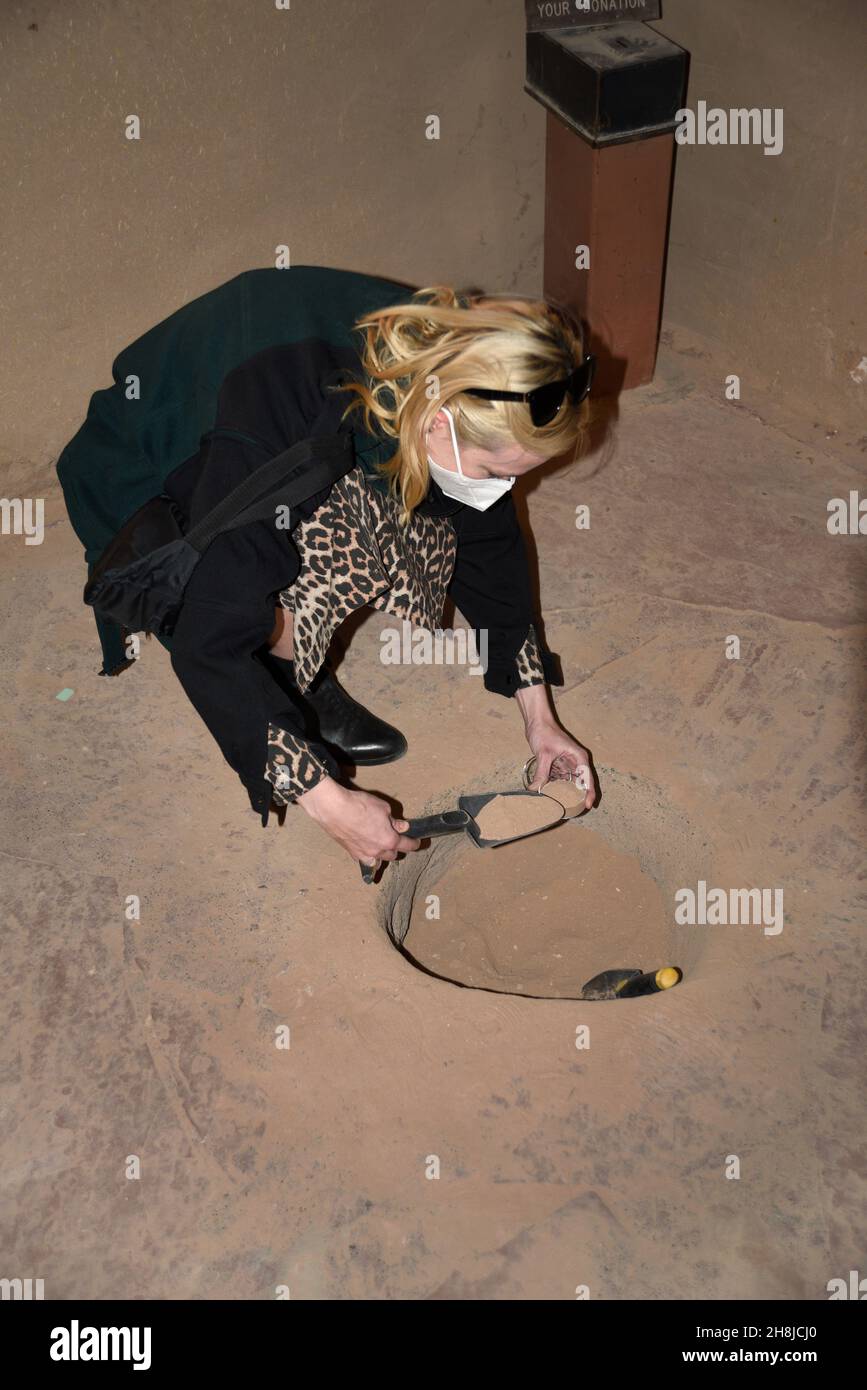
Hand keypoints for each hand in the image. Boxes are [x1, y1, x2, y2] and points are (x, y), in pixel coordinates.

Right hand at [298, 777, 420, 866]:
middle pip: (392, 855)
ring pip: (378, 861)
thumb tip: (401, 826)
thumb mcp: (383, 808)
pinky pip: (363, 859)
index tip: (417, 842)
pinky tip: (366, 849)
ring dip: (382, 855)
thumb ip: (394, 820)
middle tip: (396, 839)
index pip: (407, 845)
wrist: (333, 808)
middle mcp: (377, 851)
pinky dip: (367, 856)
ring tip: (381, 847)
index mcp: (389, 840)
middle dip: (396, 848)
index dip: (414, 843)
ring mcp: (363, 854)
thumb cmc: (359, 806)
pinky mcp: (350, 852)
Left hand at [525, 719, 596, 810]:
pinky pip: (561, 779)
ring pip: (571, 783)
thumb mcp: (543, 755)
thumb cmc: (544, 732)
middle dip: (580, 797)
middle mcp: (576, 761)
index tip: (587, 805)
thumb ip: (541, 773)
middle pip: (582, 782)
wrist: (537, 722)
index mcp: (579, 757)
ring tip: (565, 808)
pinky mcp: (559, 765)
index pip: (587, 778)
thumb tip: (534, 791)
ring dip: (568, 793)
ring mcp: (568, 764)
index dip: (589, 793)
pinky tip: (553, 797)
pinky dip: (557, 787)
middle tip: (575, 812)